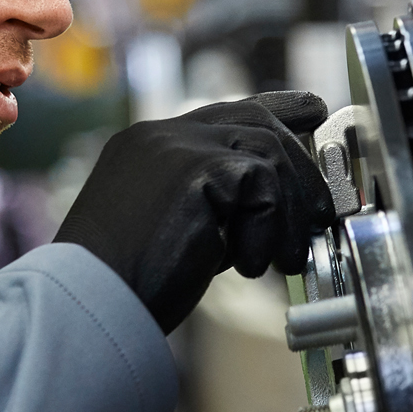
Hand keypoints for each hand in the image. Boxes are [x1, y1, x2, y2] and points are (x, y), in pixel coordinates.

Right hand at [55, 92, 335, 332]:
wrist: (90, 302)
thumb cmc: (125, 283)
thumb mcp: (173, 228)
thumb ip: (211, 204)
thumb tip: (264, 206)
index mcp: (150, 146)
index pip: (225, 112)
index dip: (277, 109)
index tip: (313, 113)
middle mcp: (161, 135)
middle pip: (256, 120)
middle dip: (301, 166)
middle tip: (322, 214)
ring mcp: (177, 145)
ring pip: (268, 151)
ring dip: (291, 212)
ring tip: (287, 260)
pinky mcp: (195, 167)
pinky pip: (262, 185)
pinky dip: (267, 229)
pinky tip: (246, 266)